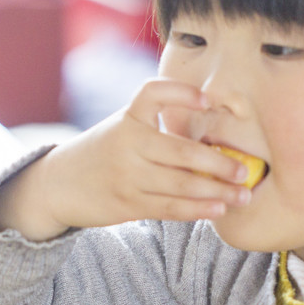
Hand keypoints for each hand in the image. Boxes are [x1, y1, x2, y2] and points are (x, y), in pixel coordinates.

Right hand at [0, 79, 251, 240]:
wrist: (58, 184)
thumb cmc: (103, 151)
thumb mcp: (121, 127)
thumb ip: (156, 128)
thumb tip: (213, 143)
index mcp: (128, 118)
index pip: (153, 94)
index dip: (181, 94)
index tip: (207, 101)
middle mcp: (127, 144)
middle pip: (180, 152)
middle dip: (218, 163)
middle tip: (245, 170)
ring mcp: (127, 177)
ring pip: (180, 185)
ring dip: (216, 192)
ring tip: (242, 196)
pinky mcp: (127, 203)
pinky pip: (169, 208)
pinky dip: (196, 210)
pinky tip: (218, 210)